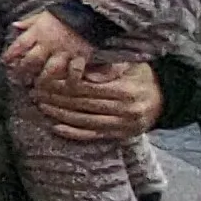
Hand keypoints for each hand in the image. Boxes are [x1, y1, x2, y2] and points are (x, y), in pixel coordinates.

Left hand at [2, 10, 97, 82]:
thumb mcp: (43, 15)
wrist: (89, 11)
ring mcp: (64, 51)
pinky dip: (71, 79)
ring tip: (38, 86)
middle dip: (23, 71)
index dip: (10, 55)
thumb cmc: (64, 14)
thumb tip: (14, 25)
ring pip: (51, 69)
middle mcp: (49, 44)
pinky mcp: (79, 56)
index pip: (19, 45)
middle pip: (32, 60)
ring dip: (43, 79)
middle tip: (17, 79)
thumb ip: (29, 22)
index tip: (4, 63)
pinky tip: (67, 86)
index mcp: (38, 32)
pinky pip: (74, 71)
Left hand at [32, 58, 163, 142]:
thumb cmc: (141, 76)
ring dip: (59, 114)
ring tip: (41, 105)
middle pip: (82, 104)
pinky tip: (56, 127)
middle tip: (36, 92)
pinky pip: (92, 135)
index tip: (45, 80)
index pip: (87, 88)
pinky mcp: (119, 135)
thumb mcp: (130, 64)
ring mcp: (122, 125)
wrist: (164, 99)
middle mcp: (125, 109)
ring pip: (84, 121)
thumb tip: (84, 70)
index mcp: (126, 89)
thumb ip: (109, 66)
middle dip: (56, 98)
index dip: (63, 84)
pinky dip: (73, 133)